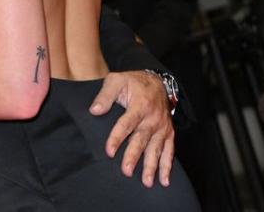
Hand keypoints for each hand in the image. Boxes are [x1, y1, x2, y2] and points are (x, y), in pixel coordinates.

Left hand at [89, 70, 173, 187]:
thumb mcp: (116, 80)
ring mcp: (162, 127)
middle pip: (142, 139)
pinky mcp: (168, 133)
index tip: (109, 151)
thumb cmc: (133, 82)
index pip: (126, 124)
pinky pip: (169, 151)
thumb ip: (105, 95)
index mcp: (140, 105)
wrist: (157, 82)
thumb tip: (94, 110)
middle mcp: (153, 118)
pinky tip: (164, 181)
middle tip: (126, 171)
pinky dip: (167, 167)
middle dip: (134, 156)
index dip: (117, 137)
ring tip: (145, 182)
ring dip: (151, 166)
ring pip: (156, 149)